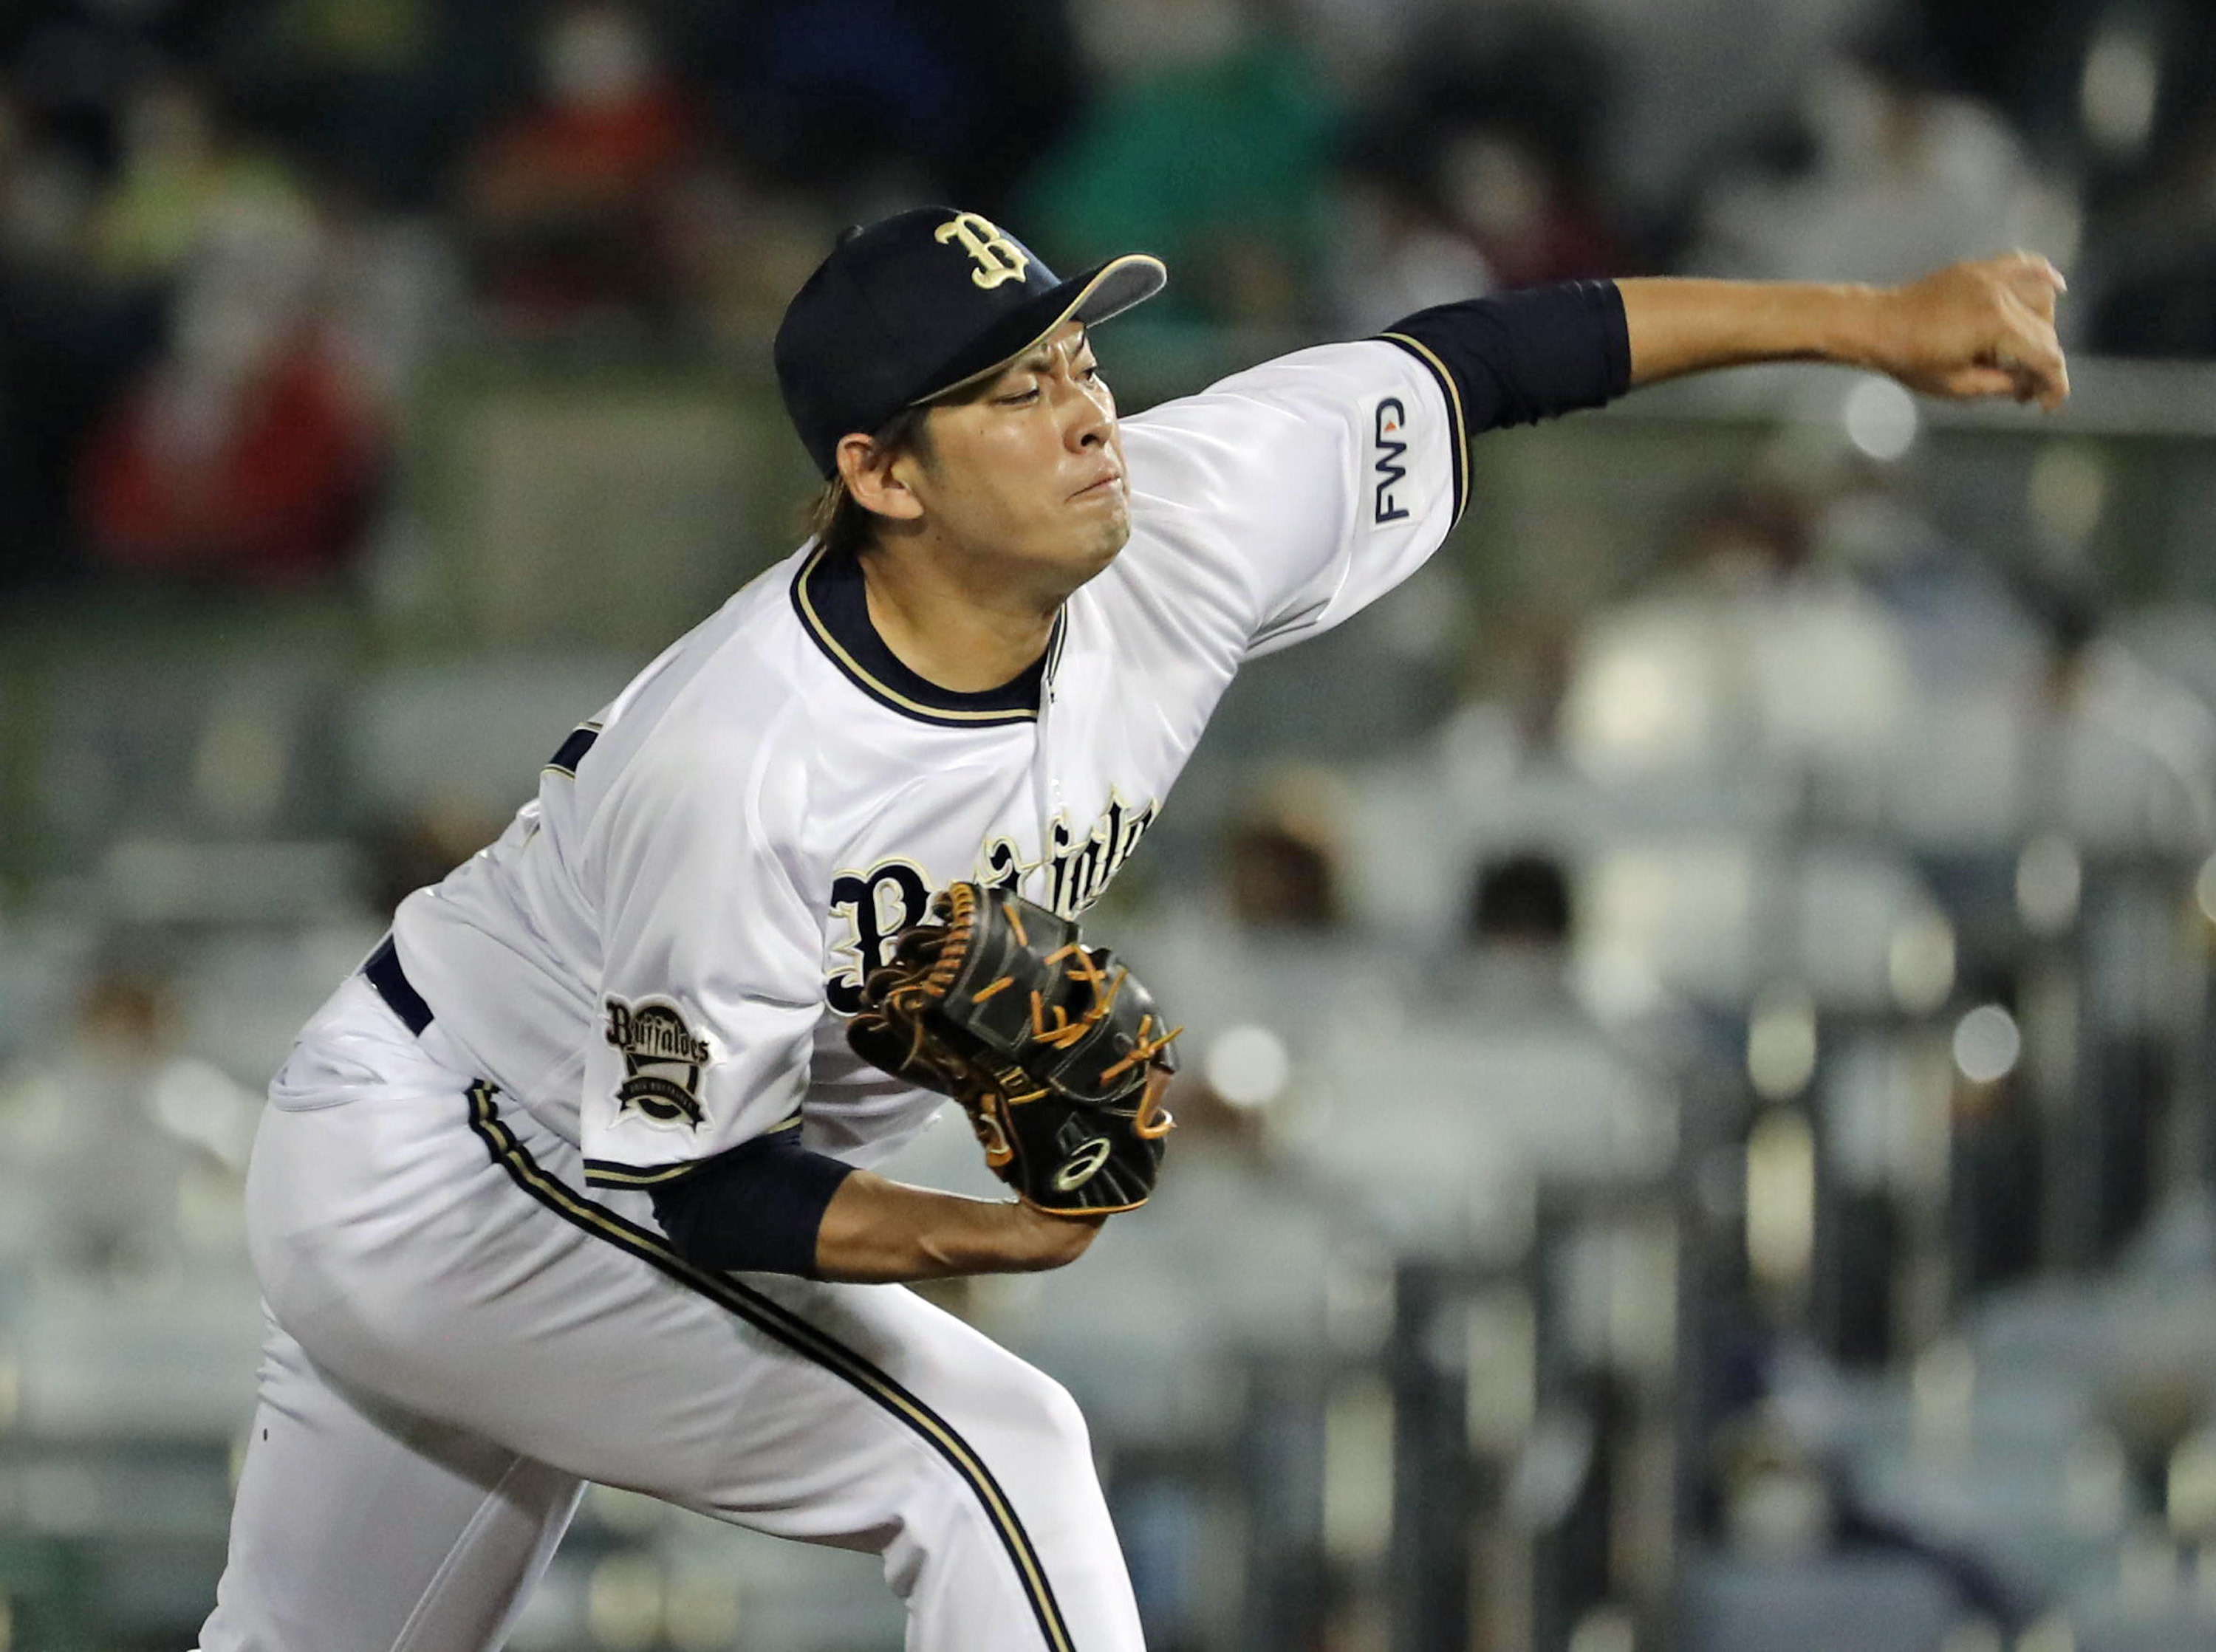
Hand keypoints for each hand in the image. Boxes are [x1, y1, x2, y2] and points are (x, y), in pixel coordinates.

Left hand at [1873, 252, 2068, 409]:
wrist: (1876, 324)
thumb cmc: (1910, 359)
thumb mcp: (1957, 385)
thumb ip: (2001, 385)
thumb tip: (2030, 385)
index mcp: (1997, 325)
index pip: (2045, 355)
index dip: (2054, 385)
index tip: (2048, 406)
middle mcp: (2001, 294)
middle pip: (2045, 329)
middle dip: (2044, 362)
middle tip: (2026, 389)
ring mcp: (1990, 276)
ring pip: (2042, 294)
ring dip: (2045, 324)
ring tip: (2028, 350)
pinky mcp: (1979, 268)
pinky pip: (2022, 264)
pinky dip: (2042, 275)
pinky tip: (2055, 286)